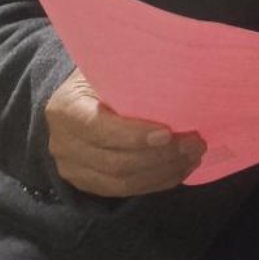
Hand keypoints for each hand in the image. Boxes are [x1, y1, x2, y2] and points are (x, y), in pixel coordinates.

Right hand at [44, 68, 204, 196]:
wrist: (76, 98)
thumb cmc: (100, 78)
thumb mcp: (107, 68)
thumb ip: (129, 75)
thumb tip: (177, 72)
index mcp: (66, 109)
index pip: (100, 129)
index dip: (135, 135)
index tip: (168, 132)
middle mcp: (63, 144)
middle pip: (116, 162)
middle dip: (161, 156)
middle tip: (195, 143)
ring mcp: (73, 169)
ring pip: (124, 183)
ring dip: (165, 172)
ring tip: (193, 156)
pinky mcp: (88, 184)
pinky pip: (126, 191)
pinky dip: (157, 182)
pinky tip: (180, 169)